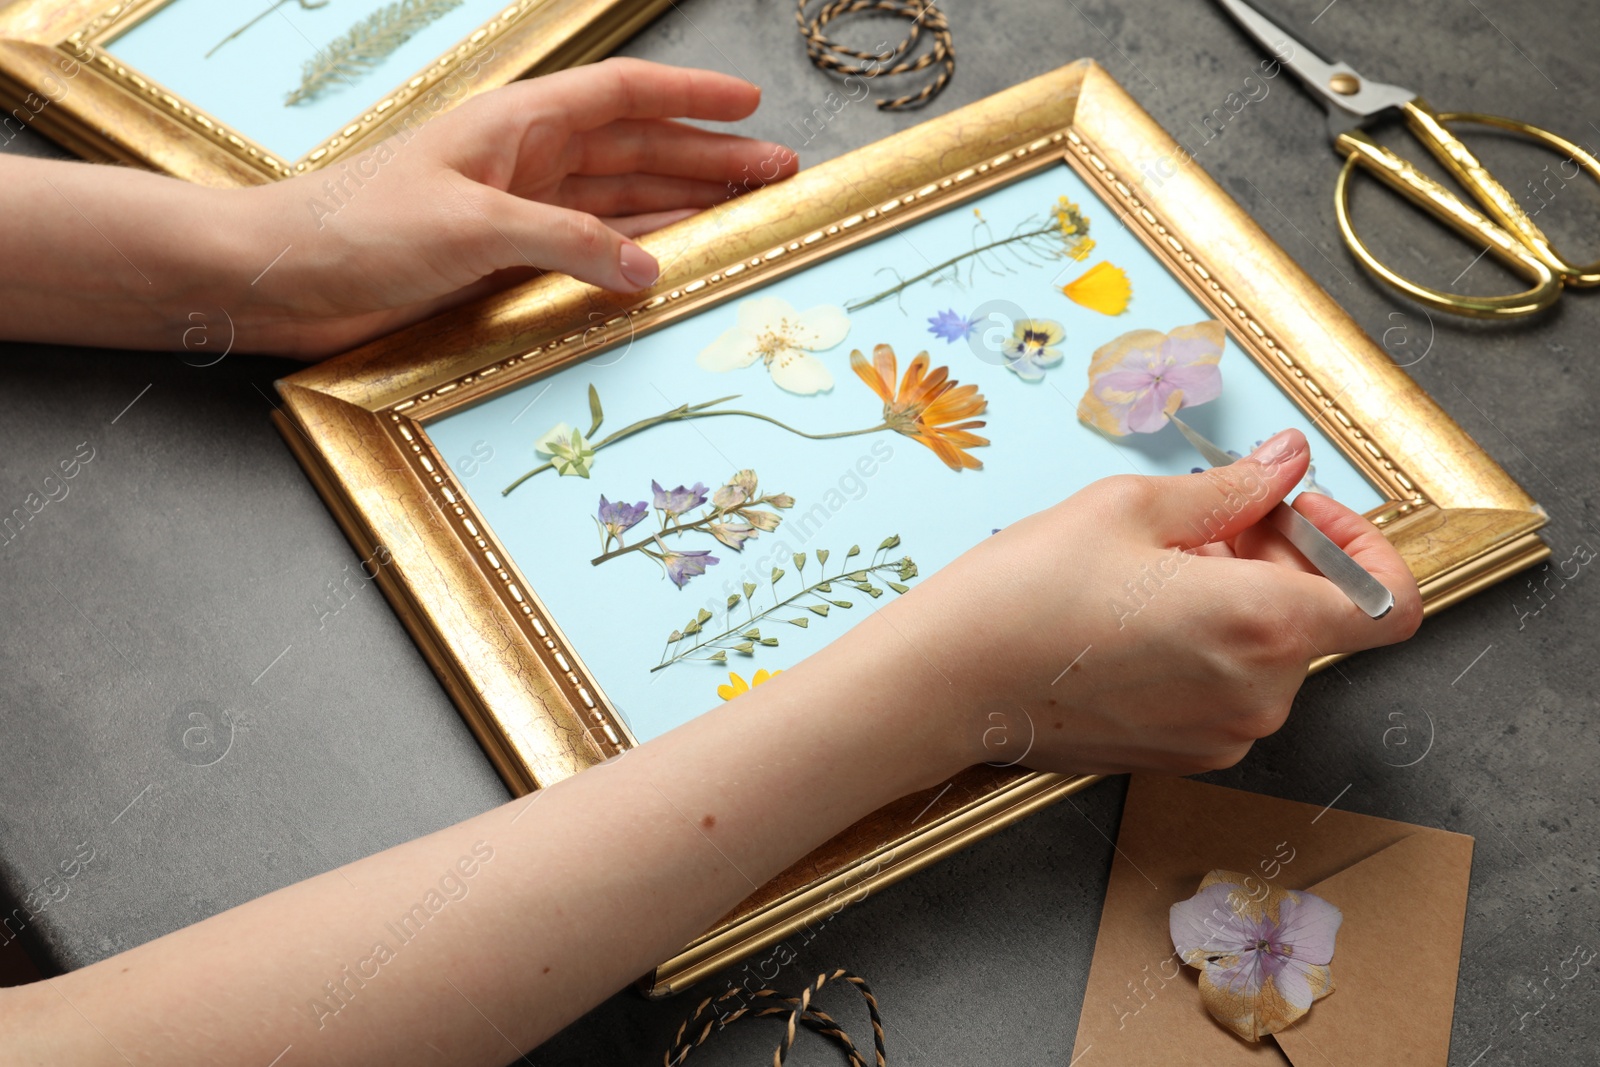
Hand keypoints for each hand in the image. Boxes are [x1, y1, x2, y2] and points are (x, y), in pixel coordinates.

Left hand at [236, 58, 794, 356]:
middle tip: (775, 173)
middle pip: (637, 149)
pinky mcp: (505, 260)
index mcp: (518, 125)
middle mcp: (527, 161)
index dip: (690, 95)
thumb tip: (648, 266)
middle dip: (708, 157)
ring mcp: (518, 211)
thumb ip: (567, 242)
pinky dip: (635, 251)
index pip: (624, 96)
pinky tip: (673, 256)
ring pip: (622, 200)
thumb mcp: (472, 225)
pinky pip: (591, 248)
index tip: (751, 101)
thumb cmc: (359, 228)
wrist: (285, 278)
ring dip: (683, 204)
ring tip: (746, 211)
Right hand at [859, 428, 1421, 776]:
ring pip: (1272, 651)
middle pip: (1321, 616)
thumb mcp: (1131, 509)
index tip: (1301, 514)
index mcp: (1262, 624)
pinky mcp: (1187, 754)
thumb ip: (1233, 488)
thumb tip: (1288, 462)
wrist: (949, 683)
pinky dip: (1211, 644)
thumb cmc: (1027, 592)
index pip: (1388, 602)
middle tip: (1204, 520)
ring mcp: (1225, 733)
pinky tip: (1140, 615)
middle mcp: (1260, 693)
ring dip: (1241, 598)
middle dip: (1281, 556)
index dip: (1361, 546)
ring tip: (1156, 567)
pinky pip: (1232, 687)